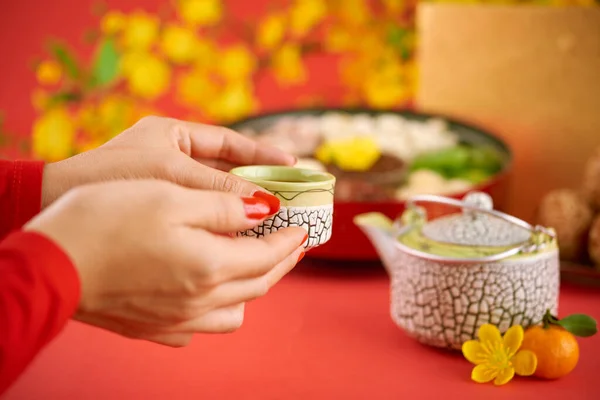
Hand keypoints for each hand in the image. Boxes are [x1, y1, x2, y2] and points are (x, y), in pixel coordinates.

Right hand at [25, 180, 305, 346]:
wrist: (48, 263)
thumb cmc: (106, 219)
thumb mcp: (172, 197)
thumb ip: (225, 207)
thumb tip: (265, 210)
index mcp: (210, 266)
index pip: (268, 255)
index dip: (291, 239)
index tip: (305, 226)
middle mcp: (200, 301)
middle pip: (258, 284)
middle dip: (282, 261)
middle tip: (294, 243)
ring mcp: (176, 320)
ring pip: (235, 310)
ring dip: (253, 284)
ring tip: (256, 260)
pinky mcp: (153, 328)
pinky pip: (202, 326)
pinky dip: (219, 307)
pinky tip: (212, 288)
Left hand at [41, 116, 295, 207]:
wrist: (56, 202)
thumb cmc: (112, 177)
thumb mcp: (169, 175)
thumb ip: (216, 188)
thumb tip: (263, 204)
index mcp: (174, 134)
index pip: (229, 142)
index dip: (262, 153)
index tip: (292, 165)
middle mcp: (174, 158)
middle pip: (228, 171)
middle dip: (258, 184)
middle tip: (291, 198)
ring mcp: (167, 185)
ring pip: (217, 197)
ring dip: (243, 208)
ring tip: (274, 221)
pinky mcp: (160, 211)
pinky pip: (201, 216)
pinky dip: (221, 225)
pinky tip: (240, 239)